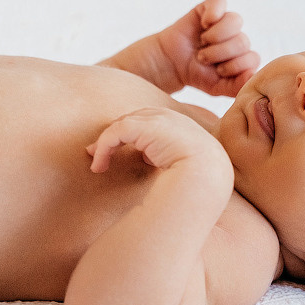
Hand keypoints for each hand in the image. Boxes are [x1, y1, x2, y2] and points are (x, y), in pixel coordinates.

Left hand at [86, 106, 230, 178]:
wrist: (207, 179)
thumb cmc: (200, 185)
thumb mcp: (188, 171)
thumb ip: (172, 164)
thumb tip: (151, 165)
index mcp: (186, 130)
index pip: (155, 125)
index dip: (134, 137)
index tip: (119, 155)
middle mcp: (174, 120)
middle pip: (138, 120)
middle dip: (117, 134)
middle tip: (98, 152)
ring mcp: (161, 120)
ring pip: (124, 124)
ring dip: (106, 143)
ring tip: (96, 161)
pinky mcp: (147, 126)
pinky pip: (117, 131)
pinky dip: (104, 146)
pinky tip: (98, 166)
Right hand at [155, 0, 259, 97]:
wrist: (171, 63)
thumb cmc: (196, 74)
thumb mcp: (217, 87)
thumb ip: (236, 86)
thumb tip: (252, 74)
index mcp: (244, 56)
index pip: (253, 58)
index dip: (234, 66)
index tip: (217, 71)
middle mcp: (238, 37)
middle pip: (243, 41)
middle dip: (220, 53)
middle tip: (203, 58)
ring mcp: (225, 21)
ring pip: (235, 21)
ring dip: (216, 36)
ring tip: (203, 42)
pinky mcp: (210, 8)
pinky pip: (219, 2)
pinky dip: (212, 13)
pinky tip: (204, 24)